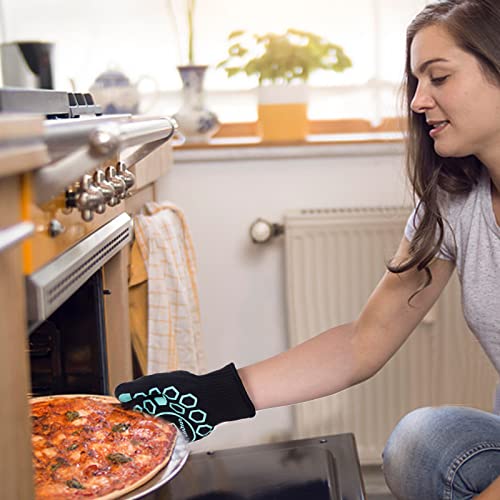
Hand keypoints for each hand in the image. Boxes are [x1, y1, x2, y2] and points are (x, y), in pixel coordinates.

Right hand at [114, 363, 254, 441]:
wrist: (212, 401)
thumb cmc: (187, 389)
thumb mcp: (159, 383)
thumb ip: (138, 387)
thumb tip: (118, 393)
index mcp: (153, 393)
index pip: (130, 402)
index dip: (119, 410)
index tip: (108, 417)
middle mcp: (158, 407)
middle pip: (136, 419)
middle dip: (126, 427)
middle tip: (112, 436)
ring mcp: (166, 421)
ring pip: (146, 433)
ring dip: (137, 438)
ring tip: (124, 446)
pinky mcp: (175, 434)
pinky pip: (159, 443)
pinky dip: (151, 447)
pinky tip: (143, 452)